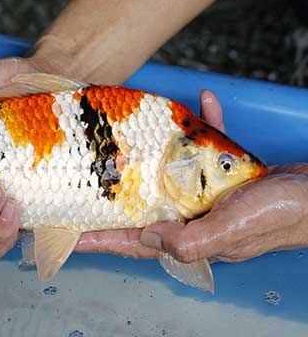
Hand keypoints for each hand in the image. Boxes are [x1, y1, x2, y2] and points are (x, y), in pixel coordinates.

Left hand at [76, 91, 307, 262]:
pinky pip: (204, 147)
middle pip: (137, 206)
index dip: (98, 238)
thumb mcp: (231, 231)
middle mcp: (188, 217)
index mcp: (186, 238)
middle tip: (81, 177)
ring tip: (127, 133)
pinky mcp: (222, 173)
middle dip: (111, 193)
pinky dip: (203, 127)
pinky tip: (203, 105)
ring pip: (165, 173)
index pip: (130, 241)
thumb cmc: (280, 216)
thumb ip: (187, 240)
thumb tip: (147, 238)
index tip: (67, 231)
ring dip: (150, 152)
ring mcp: (203, 194)